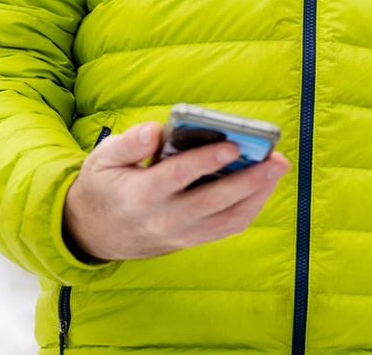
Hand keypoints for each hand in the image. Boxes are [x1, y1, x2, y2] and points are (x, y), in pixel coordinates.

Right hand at [62, 121, 289, 261]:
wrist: (95, 234)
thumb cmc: (105, 186)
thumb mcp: (103, 159)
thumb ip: (129, 143)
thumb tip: (155, 130)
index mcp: (141, 194)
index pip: (178, 177)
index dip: (206, 161)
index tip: (233, 145)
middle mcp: (165, 218)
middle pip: (213, 201)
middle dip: (248, 180)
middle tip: (275, 159)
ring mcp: (181, 234)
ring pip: (227, 219)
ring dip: (257, 195)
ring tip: (276, 168)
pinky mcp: (191, 240)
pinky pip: (227, 228)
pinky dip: (250, 207)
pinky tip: (263, 185)